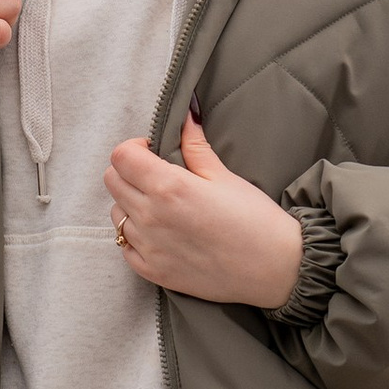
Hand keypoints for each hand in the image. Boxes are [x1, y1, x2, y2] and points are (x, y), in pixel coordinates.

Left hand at [105, 110, 303, 308]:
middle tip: (156, 175)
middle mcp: (150, 217)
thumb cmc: (255, 220)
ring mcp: (149, 248)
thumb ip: (195, 146)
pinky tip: (160, 232)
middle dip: (129, 171)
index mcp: (168, 187)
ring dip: (130, 203)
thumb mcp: (225, 176)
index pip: (121, 156)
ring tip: (160, 206)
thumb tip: (185, 116)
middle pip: (112, 181)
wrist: (276, 269)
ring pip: (116, 214)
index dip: (134, 148)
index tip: (153, 152)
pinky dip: (134, 236)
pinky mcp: (153, 272)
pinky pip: (124, 247)